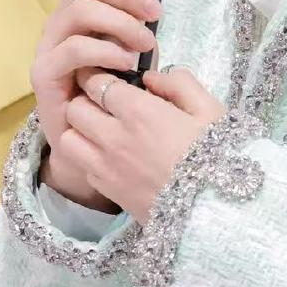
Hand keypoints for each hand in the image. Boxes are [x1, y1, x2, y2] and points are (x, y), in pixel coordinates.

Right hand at [30, 0, 160, 194]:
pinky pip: (74, 49)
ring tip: (146, 45)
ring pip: (80, 10)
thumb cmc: (113, 94)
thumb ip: (137, 26)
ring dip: (121, 23)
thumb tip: (157, 5)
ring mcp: (49, 46)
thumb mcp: (132, 54)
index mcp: (82, 10)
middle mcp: (61, 21)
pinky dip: (106, 51)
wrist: (88, 144)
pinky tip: (127, 64)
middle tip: (156, 13)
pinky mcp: (44, 74)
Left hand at [61, 66, 227, 226]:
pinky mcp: (107, 190)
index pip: (97, 82)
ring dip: (80, 130)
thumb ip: (180, 84)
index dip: (101, 76)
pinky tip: (111, 156)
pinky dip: (88, 157)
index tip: (111, 78)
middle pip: (74, 108)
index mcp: (140, 112)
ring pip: (68, 138)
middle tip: (105, 102)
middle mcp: (114, 137)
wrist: (216, 210)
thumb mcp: (210, 110)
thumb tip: (151, 78)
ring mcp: (107, 166)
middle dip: (86, 100)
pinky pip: (81, 166)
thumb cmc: (219, 155)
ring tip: (100, 130)